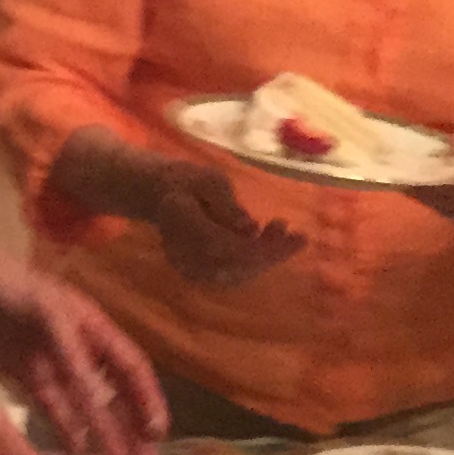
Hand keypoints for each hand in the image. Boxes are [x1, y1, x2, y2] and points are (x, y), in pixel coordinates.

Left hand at [0, 237, 168, 454]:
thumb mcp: (45, 312)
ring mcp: (51, 362)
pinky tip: (78, 450)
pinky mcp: (24, 372)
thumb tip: (98, 393)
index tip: (158, 433)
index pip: (131, 368)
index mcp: (92, 326)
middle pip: (114, 391)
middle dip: (132, 426)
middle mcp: (78, 347)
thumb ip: (72, 352)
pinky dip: (66, 426)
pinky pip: (52, 405)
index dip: (147, 399)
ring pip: (86, 404)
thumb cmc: (3, 282)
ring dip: (105, 433)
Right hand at [60, 130, 304, 289]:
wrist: (156, 195)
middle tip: (294, 232)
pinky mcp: (197, 273)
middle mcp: (186, 252)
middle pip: (238, 266)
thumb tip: (249, 228)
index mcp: (184, 225)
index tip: (296, 237)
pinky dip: (254, 262)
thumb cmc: (184, 181)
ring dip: (265, 257)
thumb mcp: (206, 179)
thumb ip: (226, 203)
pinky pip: (232, 275)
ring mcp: (190, 267)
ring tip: (279, 229)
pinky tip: (264, 241)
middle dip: (272, 253)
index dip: (267, 248)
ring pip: (238, 274)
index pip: (231, 248)